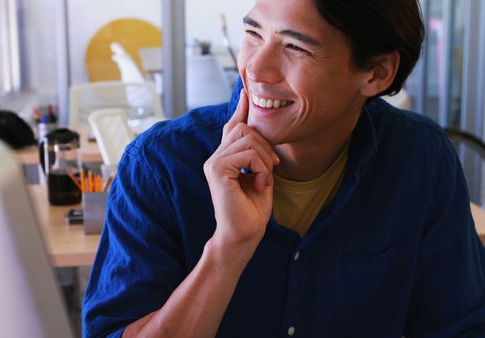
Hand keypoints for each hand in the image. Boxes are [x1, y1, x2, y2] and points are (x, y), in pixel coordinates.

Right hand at [203, 89, 279, 256]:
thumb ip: (258, 154)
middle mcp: (215, 156)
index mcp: (225, 157)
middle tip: (272, 168)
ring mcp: (213, 162)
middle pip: (243, 127)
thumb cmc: (253, 210)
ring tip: (265, 179)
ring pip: (248, 137)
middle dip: (265, 144)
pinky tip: (260, 183)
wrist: (244, 234)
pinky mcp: (216, 169)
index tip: (246, 89)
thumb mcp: (261, 175)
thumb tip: (260, 132)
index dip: (241, 107)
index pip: (232, 125)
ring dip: (265, 158)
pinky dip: (261, 167)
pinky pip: (248, 153)